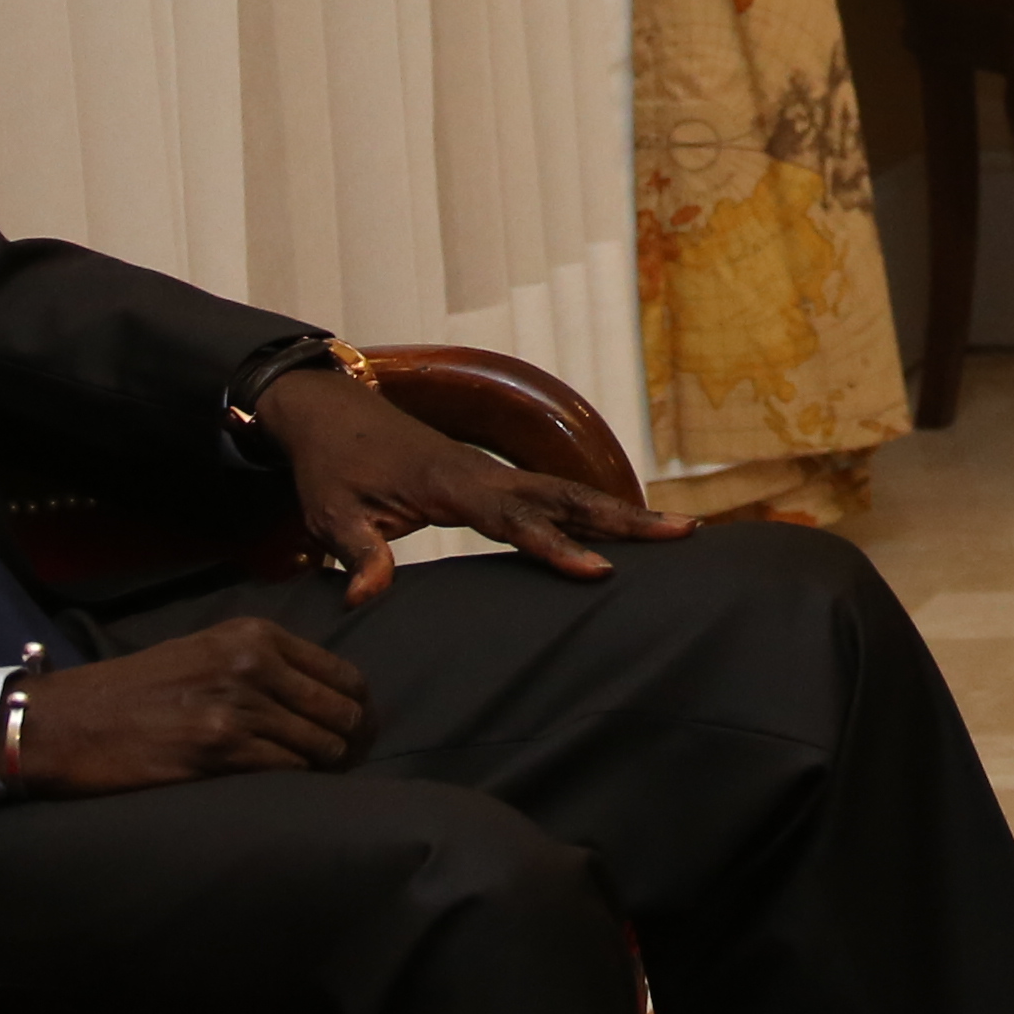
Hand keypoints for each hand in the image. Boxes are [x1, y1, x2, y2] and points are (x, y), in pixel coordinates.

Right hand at [0, 617, 371, 790]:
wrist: (69, 721)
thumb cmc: (137, 693)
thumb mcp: (206, 654)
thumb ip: (265, 666)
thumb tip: (327, 701)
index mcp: (255, 636)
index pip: (345, 676)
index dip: (359, 711)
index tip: (353, 735)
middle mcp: (254, 663)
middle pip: (344, 713)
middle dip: (350, 744)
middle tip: (340, 766)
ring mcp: (239, 705)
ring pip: (323, 747)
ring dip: (323, 769)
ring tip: (308, 780)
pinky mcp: (221, 748)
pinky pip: (288, 771)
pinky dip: (291, 784)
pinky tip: (276, 788)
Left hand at [256, 362, 698, 592]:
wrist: (330, 413)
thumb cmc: (330, 467)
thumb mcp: (332, 511)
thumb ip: (356, 553)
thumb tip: (364, 600)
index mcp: (450, 483)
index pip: (514, 518)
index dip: (555, 546)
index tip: (599, 571)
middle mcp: (483, 474)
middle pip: (565, 496)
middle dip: (623, 517)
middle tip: (683, 532)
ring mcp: (491, 474)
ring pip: (568, 493)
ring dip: (622, 512)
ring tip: (681, 530)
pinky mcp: (491, 481)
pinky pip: (552, 496)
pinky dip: (594, 510)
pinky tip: (628, 529)